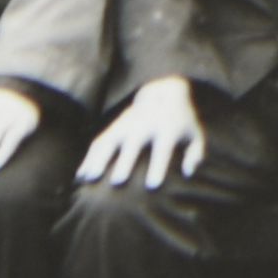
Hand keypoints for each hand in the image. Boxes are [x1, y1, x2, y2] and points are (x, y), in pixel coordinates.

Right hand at [80, 76, 210, 190]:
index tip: (153, 185)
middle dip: (125, 161)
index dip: (158, 166)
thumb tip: (188, 172)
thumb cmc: (182, 123)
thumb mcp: (196, 134)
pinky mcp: (114, 125)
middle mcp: (145, 124)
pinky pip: (99, 141)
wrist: (165, 92)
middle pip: (133, 143)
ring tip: (89, 180)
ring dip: (99, 159)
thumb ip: (196, 154)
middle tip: (117, 182)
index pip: (162, 148)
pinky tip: (80, 176)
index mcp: (167, 128)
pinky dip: (89, 157)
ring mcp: (127, 123)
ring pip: (110, 140)